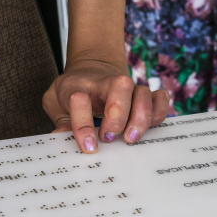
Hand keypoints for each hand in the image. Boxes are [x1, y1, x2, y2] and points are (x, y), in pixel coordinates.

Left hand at [42, 57, 169, 152]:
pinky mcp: (144, 95)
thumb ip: (61, 121)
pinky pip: (159, 99)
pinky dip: (159, 111)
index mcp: (80, 86)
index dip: (83, 125)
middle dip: (119, 115)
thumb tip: (59, 140)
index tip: (89, 147)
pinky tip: (151, 124)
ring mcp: (128, 88)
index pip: (80, 100)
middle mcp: (107, 83)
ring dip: (140, 118)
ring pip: (143, 93)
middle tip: (109, 137)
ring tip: (130, 138)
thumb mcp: (56, 104)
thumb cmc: (72, 92)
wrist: (92, 69)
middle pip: (121, 86)